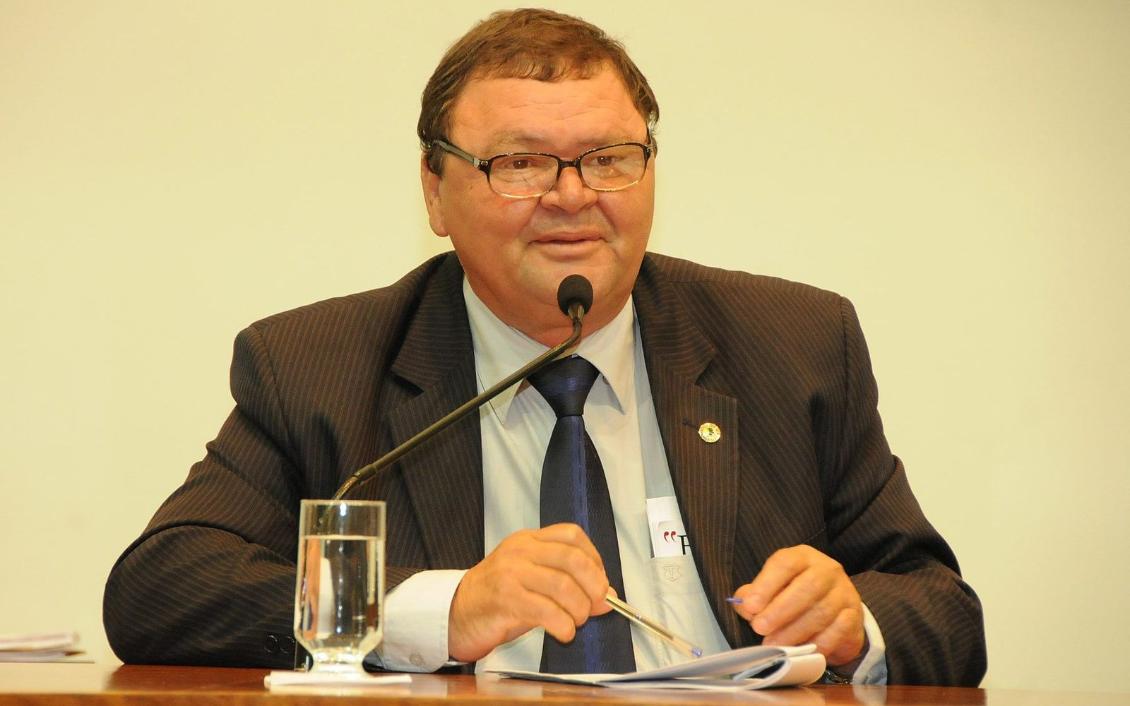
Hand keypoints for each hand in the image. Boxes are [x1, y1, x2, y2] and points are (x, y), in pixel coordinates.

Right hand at [447, 523, 612, 661]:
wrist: (456, 613)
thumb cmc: (498, 598)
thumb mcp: (532, 581)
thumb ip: (566, 583)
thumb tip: (606, 597)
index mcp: (528, 540)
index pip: (571, 535)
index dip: (594, 559)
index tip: (601, 582)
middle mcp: (520, 551)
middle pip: (572, 558)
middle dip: (594, 585)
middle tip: (598, 604)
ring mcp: (511, 573)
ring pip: (562, 586)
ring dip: (579, 609)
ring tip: (576, 622)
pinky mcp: (505, 599)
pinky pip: (545, 610)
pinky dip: (563, 625)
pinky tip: (563, 632)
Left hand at [730, 545, 864, 667]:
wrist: (835, 611)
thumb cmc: (795, 596)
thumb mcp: (773, 589)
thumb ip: (754, 595)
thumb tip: (744, 606)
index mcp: (802, 557)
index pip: (785, 563)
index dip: (766, 584)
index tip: (750, 606)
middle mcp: (827, 570)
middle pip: (806, 587)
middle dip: (779, 610)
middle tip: (760, 628)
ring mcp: (844, 592)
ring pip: (821, 611)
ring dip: (794, 631)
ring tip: (774, 644)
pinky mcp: (854, 616)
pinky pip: (837, 631)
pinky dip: (817, 642)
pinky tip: (802, 650)